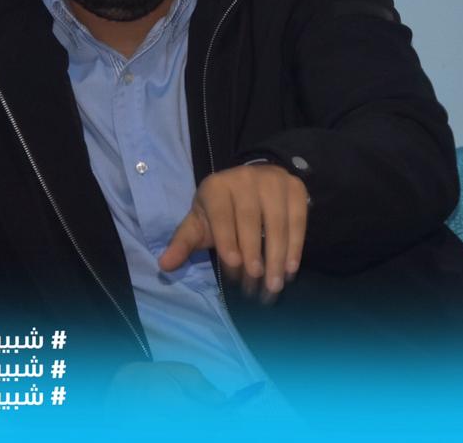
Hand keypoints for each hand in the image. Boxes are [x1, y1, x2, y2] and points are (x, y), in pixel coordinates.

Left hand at [159, 163, 307, 300]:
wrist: (254, 181)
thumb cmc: (222, 210)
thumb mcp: (200, 222)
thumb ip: (184, 243)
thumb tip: (164, 265)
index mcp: (216, 187)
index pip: (222, 215)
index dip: (228, 240)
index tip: (235, 265)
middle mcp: (245, 178)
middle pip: (251, 218)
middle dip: (254, 253)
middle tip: (256, 282)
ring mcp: (273, 180)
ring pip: (277, 221)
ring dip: (277, 255)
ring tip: (275, 283)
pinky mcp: (295, 188)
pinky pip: (298, 218)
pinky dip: (296, 244)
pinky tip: (291, 267)